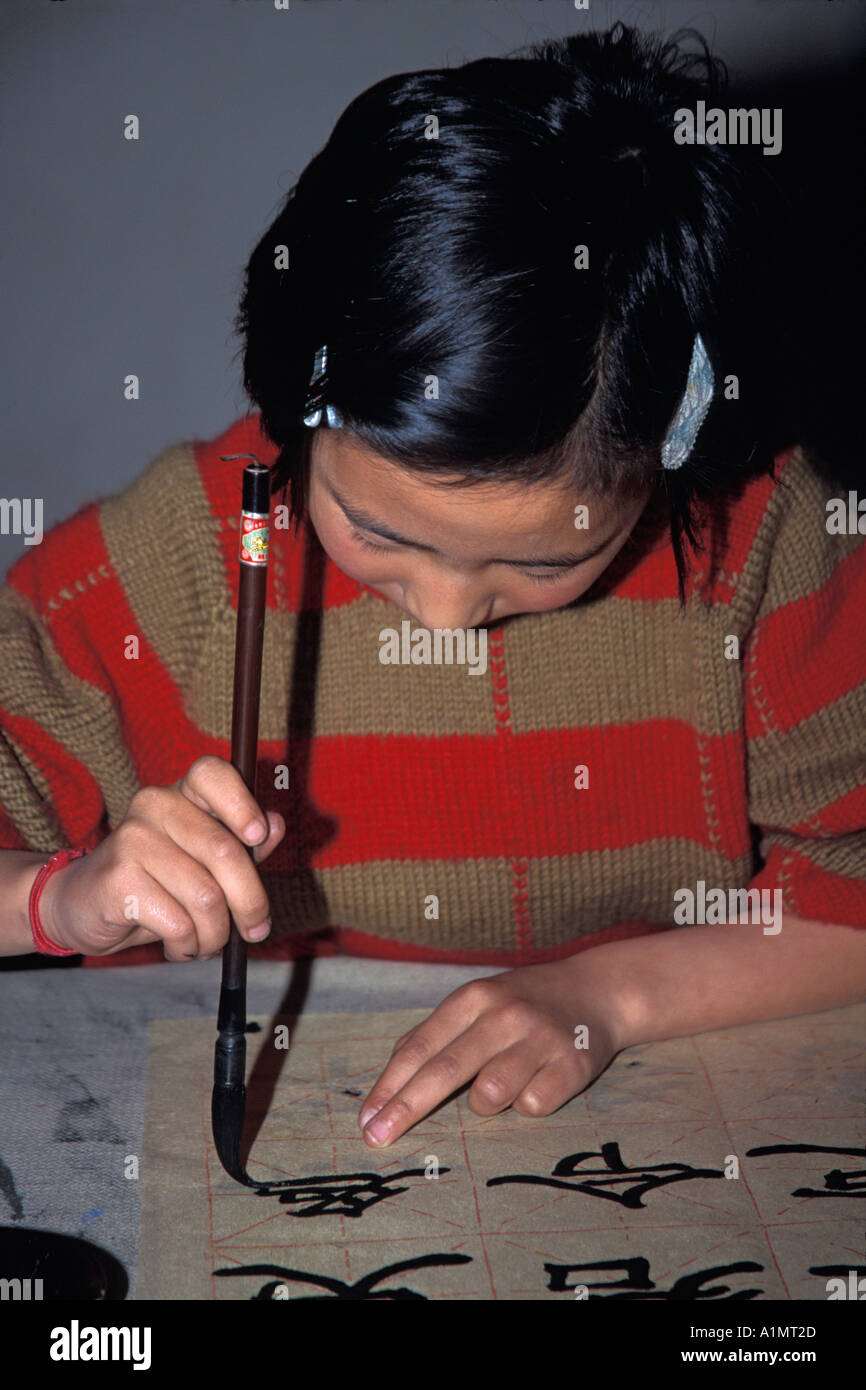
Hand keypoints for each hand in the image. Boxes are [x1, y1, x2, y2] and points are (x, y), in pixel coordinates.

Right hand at [38, 755, 284, 958]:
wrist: (83, 906)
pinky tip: (179, 946)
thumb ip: (241, 845)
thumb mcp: (202, 862)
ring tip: (207, 943)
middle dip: (251, 902)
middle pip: (224, 850)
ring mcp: (133, 839)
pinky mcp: (118, 879)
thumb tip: (276, 825)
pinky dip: (188, 946)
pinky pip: (178, 923)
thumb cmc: (156, 882)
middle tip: (256, 931)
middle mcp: (155, 805)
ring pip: (206, 896)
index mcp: (181, 794)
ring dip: (216, 934)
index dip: (242, 803)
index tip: (258, 837)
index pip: (213, 773)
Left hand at [357, 958, 622, 1146]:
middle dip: (406, 1108)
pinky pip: (532, 1107)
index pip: (420, 1047)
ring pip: (489, 1096)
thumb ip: (434, 1036)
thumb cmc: (522, 1004)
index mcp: (473, 998)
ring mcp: (540, 1039)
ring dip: (484, 1103)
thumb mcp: (477, 1003)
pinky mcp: (573, 1066)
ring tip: (501, 1082)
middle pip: (445, 1070)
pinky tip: (537, 1082)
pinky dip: (527, 1104)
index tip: (366, 1120)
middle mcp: (505, 1014)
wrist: (597, 991)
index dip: (390, 1086)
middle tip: (378, 1139)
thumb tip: (387, 1086)